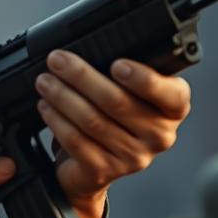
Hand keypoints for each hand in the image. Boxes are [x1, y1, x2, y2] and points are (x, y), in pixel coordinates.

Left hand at [34, 51, 190, 217]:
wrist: (94, 166)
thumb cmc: (114, 119)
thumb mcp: (129, 93)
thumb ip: (124, 73)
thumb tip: (89, 47)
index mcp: (173, 110)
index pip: (172, 95)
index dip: (144, 79)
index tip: (117, 64)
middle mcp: (159, 136)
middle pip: (117, 102)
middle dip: (81, 76)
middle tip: (57, 60)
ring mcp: (132, 157)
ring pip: (92, 121)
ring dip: (63, 96)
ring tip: (45, 81)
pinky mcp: (104, 170)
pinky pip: (76, 141)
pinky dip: (57, 120)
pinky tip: (46, 107)